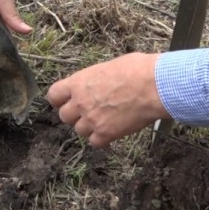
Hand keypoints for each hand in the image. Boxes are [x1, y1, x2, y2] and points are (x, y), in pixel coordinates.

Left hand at [46, 52, 167, 147]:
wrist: (154, 86)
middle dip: (74, 115)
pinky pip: (94, 142)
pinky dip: (101, 139)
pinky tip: (111, 131)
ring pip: (78, 130)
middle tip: (88, 111)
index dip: (58, 100)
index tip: (64, 102)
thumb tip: (98, 82)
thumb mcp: (108, 66)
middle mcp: (80, 102)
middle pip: (64, 116)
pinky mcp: (106, 133)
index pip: (53, 95)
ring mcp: (92, 119)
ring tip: (103, 120)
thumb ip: (95, 79)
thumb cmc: (137, 70)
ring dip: (88, 127)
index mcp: (78, 83)